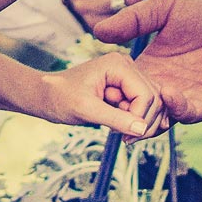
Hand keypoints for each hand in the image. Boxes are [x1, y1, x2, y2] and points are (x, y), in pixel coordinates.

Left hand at [39, 52, 167, 140]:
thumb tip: (142, 129)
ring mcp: (128, 77)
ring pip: (152, 104)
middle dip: (142, 122)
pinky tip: (121, 128)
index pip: (147, 95)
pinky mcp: (126, 88)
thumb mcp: (86, 110)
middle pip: (154, 99)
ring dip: (139, 123)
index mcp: (119, 64)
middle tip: (123, 137)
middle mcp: (127, 66)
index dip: (140, 119)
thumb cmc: (60, 97)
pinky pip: (143, 107)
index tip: (124, 136)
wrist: (47, 95)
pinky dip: (136, 121)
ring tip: (118, 131)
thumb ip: (115, 119)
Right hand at [95, 0, 201, 123]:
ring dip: (150, 116)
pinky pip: (188, 113)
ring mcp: (185, 96)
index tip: (99, 90)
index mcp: (151, 65)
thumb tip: (98, 31)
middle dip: (127, 113)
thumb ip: (133, 20)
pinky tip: (167, 93)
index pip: (126, 87)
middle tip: (112, 110)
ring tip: (137, 106)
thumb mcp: (163, 9)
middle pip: (140, 109)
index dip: (113, 92)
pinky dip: (177, 108)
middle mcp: (165, 84)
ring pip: (161, 118)